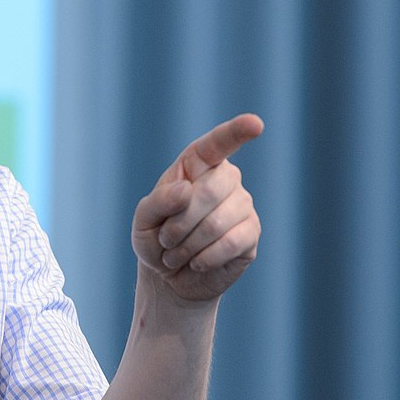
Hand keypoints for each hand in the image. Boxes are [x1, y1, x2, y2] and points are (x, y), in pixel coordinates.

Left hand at [132, 114, 263, 302]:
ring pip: (217, 222)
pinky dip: (204, 258)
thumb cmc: (155, 238)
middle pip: (209, 191)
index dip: (236, 132)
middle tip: (165, 240)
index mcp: (197, 165)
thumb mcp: (144, 219)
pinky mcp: (252, 233)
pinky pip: (231, 243)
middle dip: (178, 222)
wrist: (169, 275)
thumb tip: (186, 189)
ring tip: (176, 253)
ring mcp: (242, 205)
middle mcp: (225, 179)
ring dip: (186, 245)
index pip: (218, 144)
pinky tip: (196, 262)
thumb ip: (158, 201)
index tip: (256, 124)